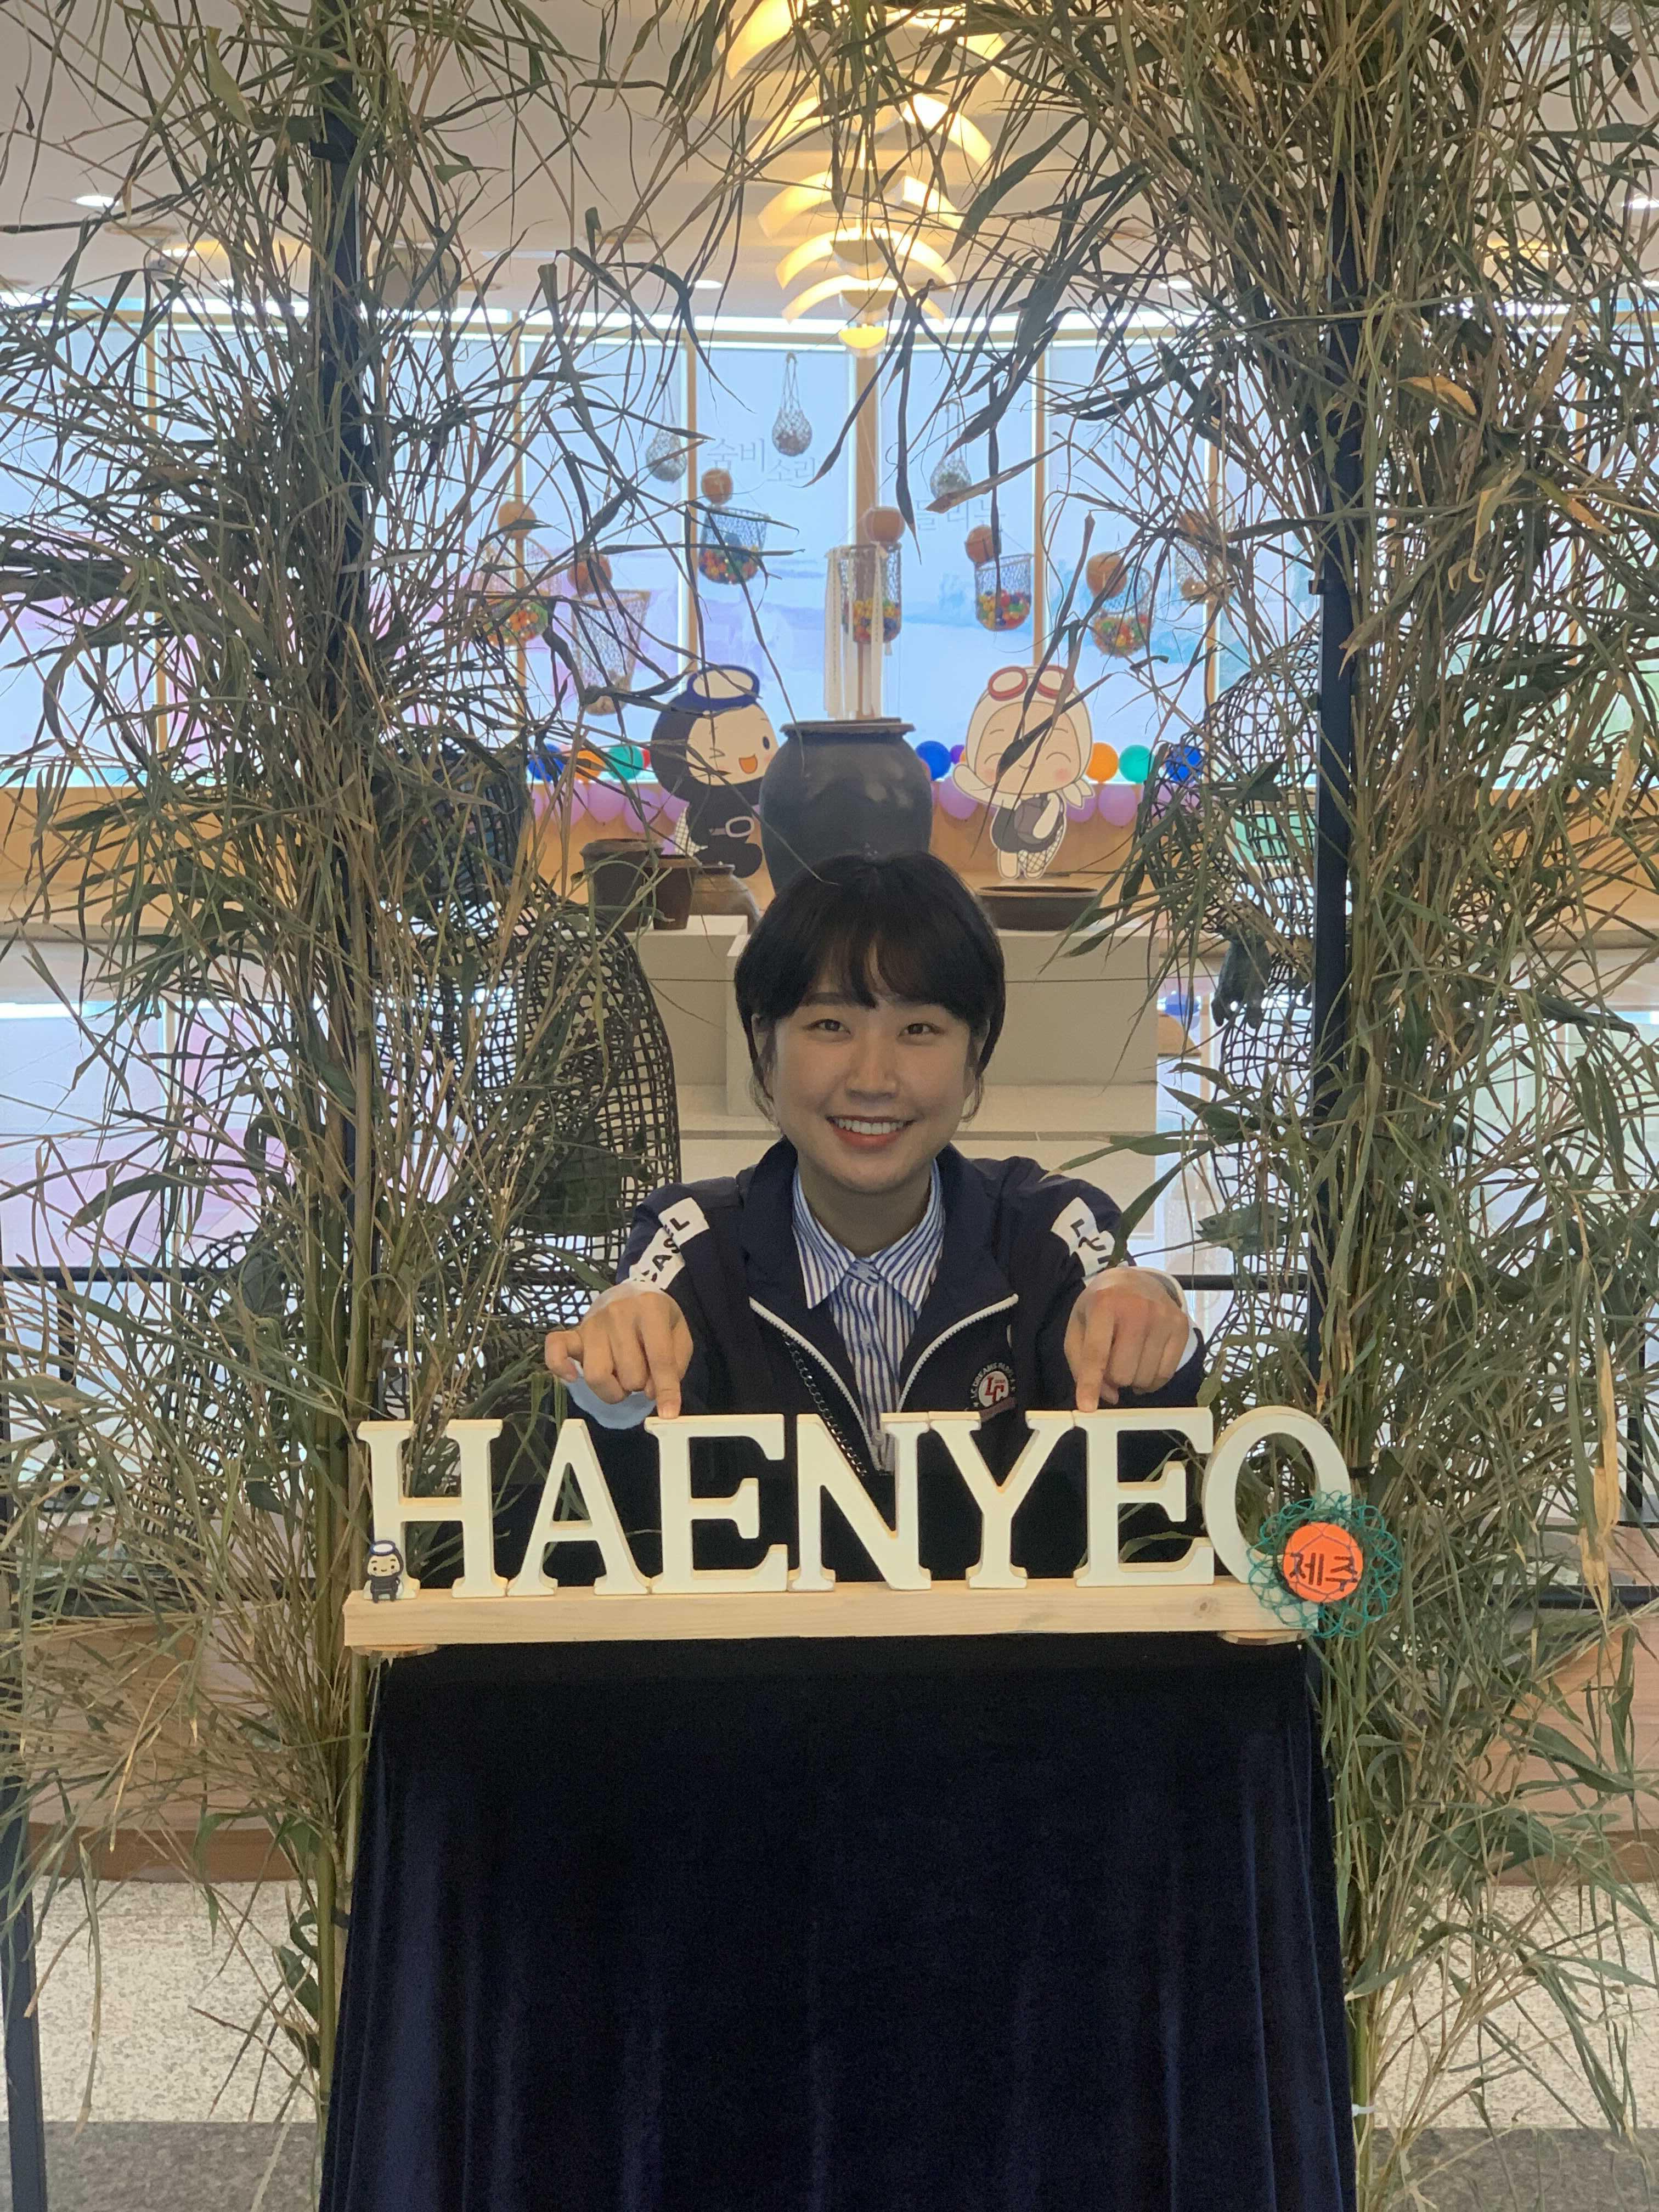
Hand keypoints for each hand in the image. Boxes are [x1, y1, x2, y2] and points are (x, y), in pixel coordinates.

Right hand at [545, 1283, 693, 1417]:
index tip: (669, 1413)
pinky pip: (556, 1351)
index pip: (659, 1358)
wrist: (629, 1294)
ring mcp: (592, 1323)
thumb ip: (674, 1364)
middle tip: (644, 1375)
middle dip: (640, 1385)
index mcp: (650, 1308)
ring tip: (622, 1379)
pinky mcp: (574, 1332)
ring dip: (613, 1389)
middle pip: (629, 1374)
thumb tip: (654, 1394)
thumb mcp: (679, 1333)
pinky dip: (560, 1367)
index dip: (666, 1390)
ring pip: (597, 1375)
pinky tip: (572, 1377)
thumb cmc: (657, 1317)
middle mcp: (618, 1313)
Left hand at [1064, 1273, 1189, 1411]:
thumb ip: (1081, 1363)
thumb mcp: (1079, 1326)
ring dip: (1132, 1379)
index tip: (1088, 1407)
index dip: (1090, 1383)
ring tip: (1128, 1359)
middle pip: (1123, 1373)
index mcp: (1104, 1304)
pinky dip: (1151, 1380)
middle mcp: (1137, 1309)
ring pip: (1145, 1378)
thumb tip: (1107, 1395)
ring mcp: (1163, 1318)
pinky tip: (1144, 1364)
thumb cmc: (1103, 1306)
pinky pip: (1166, 1374)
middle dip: (1113, 1377)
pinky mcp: (1182, 1327)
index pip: (1096, 1353)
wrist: (1136, 1281)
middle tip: (1112, 1362)